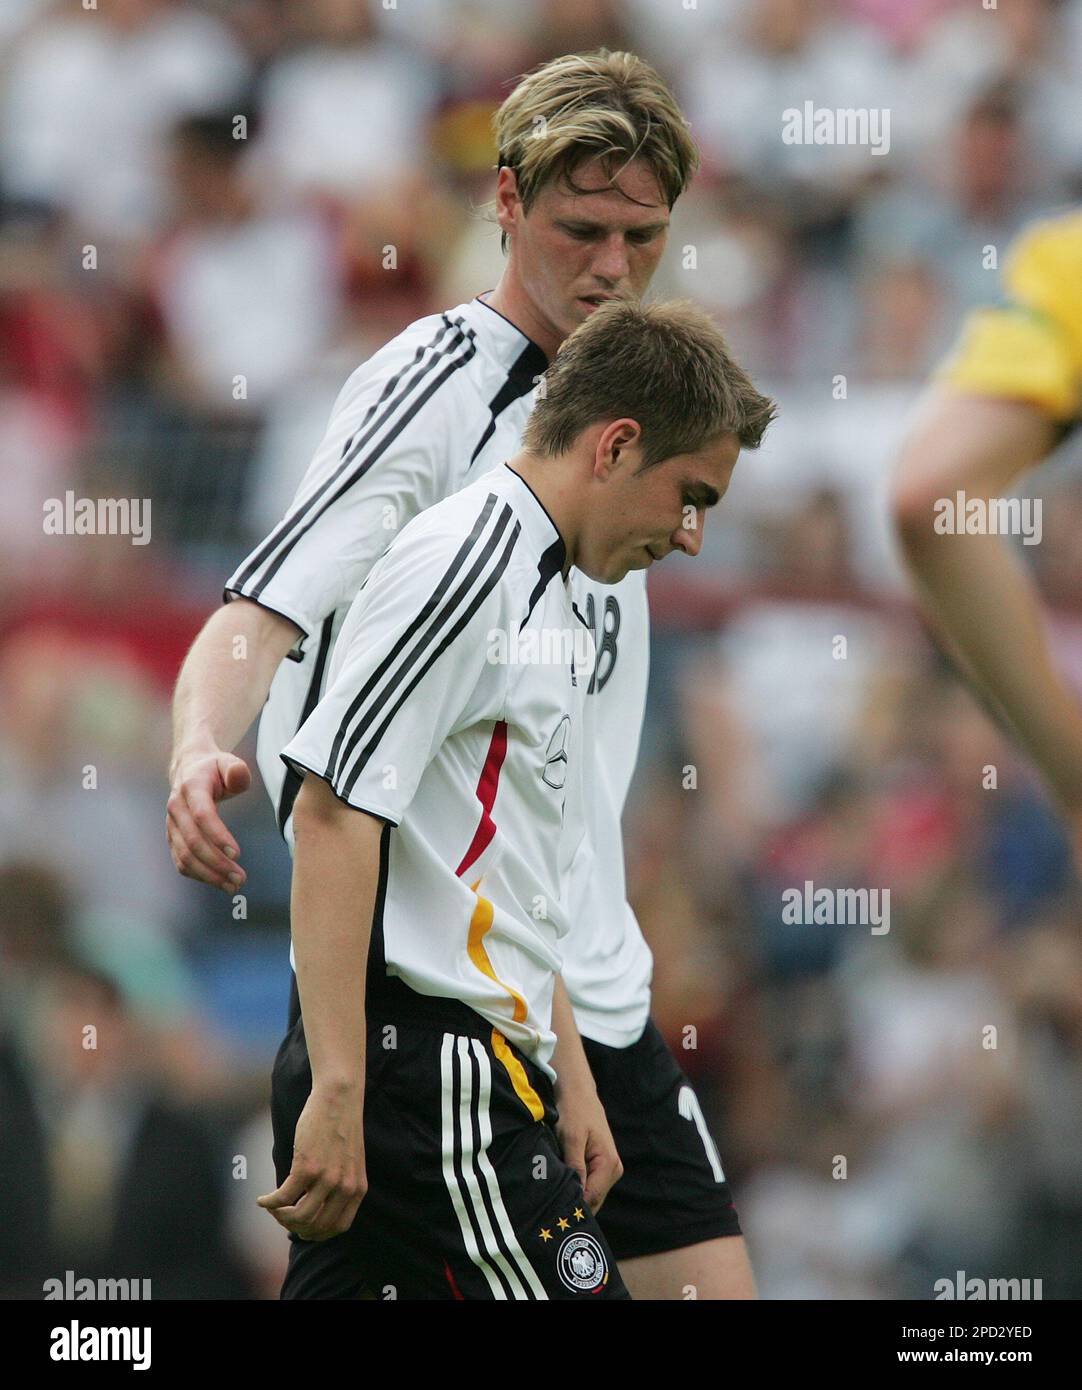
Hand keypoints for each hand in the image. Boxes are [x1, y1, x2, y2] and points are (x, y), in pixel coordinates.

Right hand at [167, 750, 250, 889]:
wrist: (188, 768)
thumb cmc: (213, 768)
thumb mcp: (227, 762)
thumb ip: (236, 770)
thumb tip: (237, 775)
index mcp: (191, 787)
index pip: (202, 815)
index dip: (218, 836)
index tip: (237, 854)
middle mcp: (177, 808)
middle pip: (193, 841)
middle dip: (217, 863)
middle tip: (240, 877)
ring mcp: (172, 825)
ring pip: (185, 856)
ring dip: (208, 874)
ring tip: (232, 884)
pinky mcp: (173, 837)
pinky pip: (181, 862)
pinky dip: (198, 875)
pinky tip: (218, 881)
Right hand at [257, 1084, 366, 1240]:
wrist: (340, 1097)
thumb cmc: (341, 1126)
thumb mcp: (350, 1161)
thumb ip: (340, 1184)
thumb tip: (314, 1207)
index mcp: (357, 1188)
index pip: (338, 1228)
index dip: (317, 1233)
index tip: (302, 1227)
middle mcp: (344, 1188)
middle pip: (315, 1227)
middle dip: (294, 1226)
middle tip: (281, 1216)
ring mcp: (326, 1179)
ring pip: (298, 1217)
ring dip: (280, 1216)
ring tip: (272, 1207)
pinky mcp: (306, 1167)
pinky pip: (283, 1198)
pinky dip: (269, 1203)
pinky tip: (261, 1200)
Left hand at [554, 1083, 622, 1213]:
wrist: (577, 1090)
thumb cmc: (573, 1110)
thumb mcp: (571, 1138)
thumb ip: (576, 1167)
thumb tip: (576, 1196)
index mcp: (609, 1164)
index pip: (592, 1199)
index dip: (573, 1207)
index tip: (553, 1213)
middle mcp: (614, 1169)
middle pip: (593, 1200)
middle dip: (573, 1202)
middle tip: (549, 1207)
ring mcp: (609, 1167)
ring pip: (590, 1193)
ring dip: (574, 1193)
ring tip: (553, 1193)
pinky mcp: (601, 1164)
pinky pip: (589, 1183)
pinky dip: (576, 1185)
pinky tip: (561, 1182)